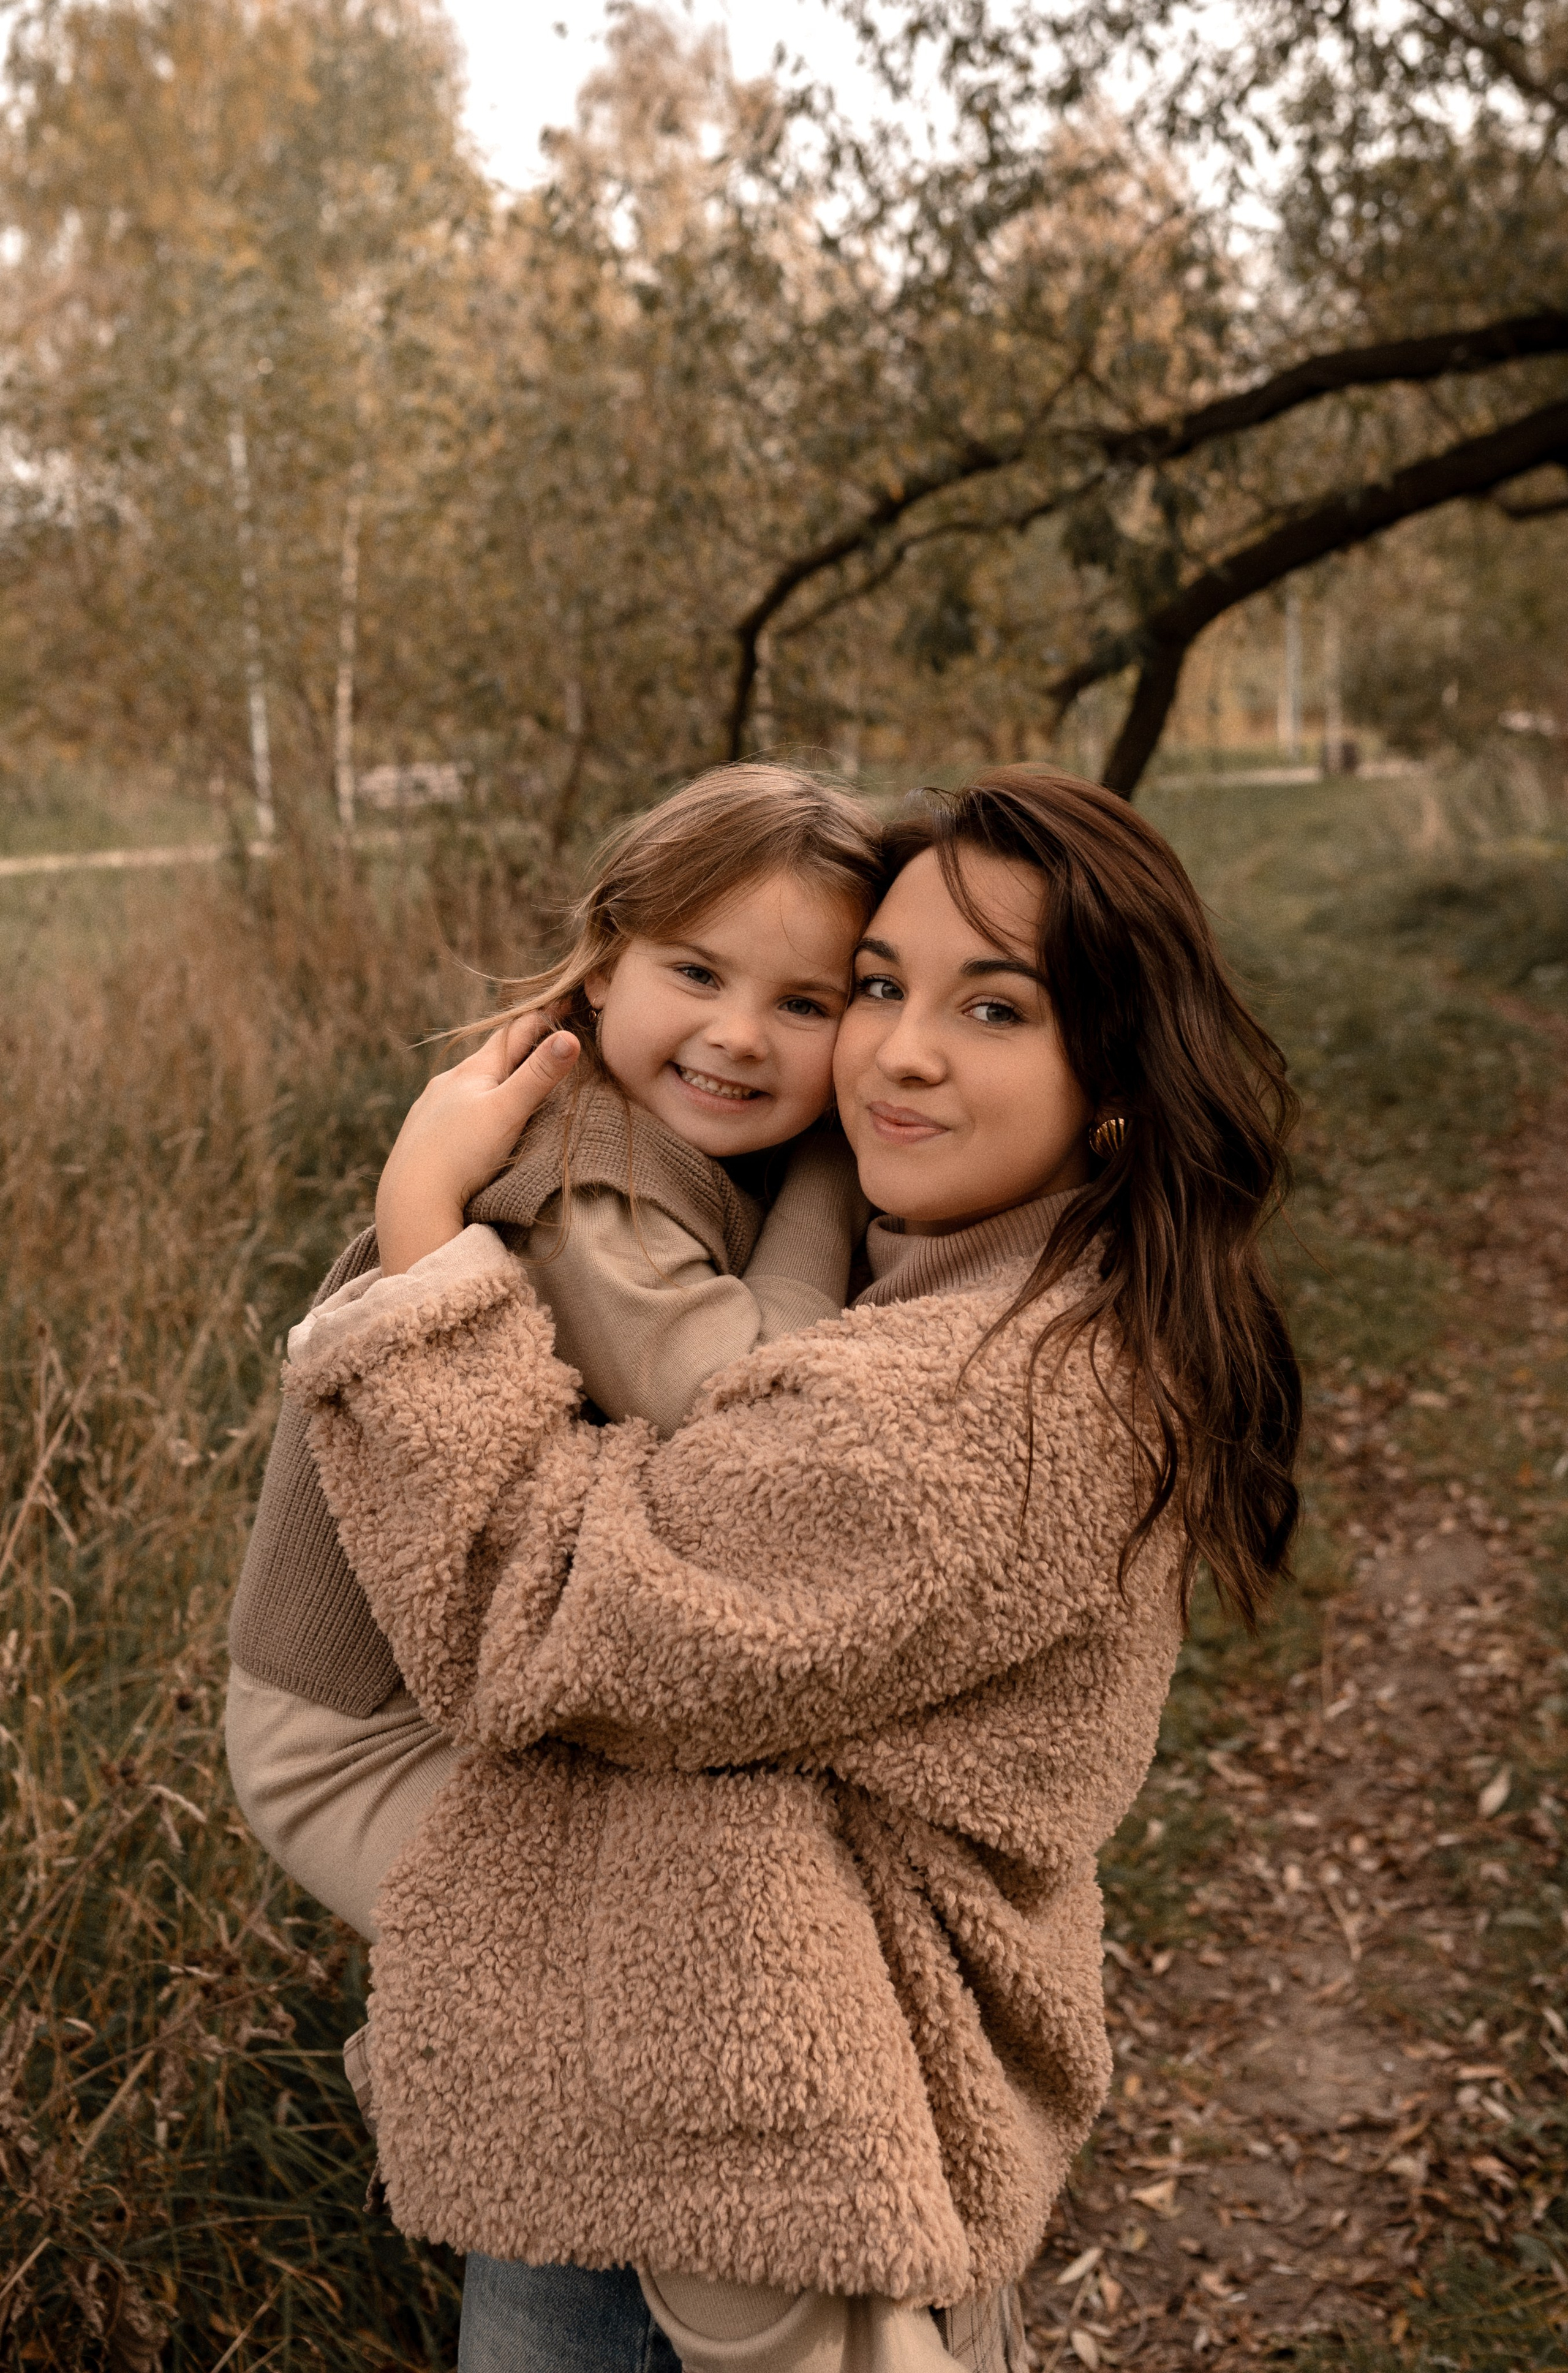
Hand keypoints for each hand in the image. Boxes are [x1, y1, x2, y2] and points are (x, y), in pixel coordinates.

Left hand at [375, 1023, 579, 1274]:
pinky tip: (478, 1120)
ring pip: (472, 1084)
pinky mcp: (423, 1133)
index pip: (513, 1032)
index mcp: (473, 1070)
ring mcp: (432, 1106)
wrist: (411, 1200)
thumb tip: (569, 1037)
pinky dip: (477, 1105)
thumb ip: (539, 1076)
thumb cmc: (462, 1155)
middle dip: (521, 1050)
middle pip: (492, 1056)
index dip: (542, 1019)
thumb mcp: (507, 1111)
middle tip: (550, 1042)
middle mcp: (448, 1081)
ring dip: (497, 1080)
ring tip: (518, 1084)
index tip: (567, 1007)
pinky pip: (457, 1108)